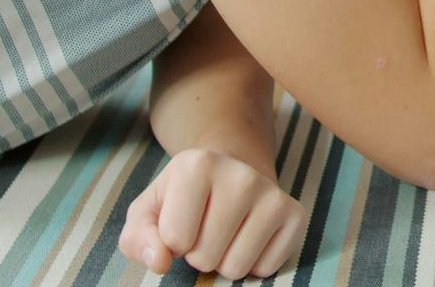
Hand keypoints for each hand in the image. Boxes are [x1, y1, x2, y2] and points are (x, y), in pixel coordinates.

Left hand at [118, 148, 305, 279]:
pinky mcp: (295, 215)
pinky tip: (249, 237)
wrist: (230, 173)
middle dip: (199, 253)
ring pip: (235, 268)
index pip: (174, 238)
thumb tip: (159, 261)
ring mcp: (272, 194)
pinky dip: (253, 263)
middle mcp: (240, 174)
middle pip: (205, 257)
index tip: (181, 220)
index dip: (172, 241)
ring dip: (224, 261)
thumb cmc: (182, 198)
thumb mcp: (147, 212)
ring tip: (225, 234)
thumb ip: (138, 238)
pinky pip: (265, 269)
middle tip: (204, 229)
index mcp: (197, 164)